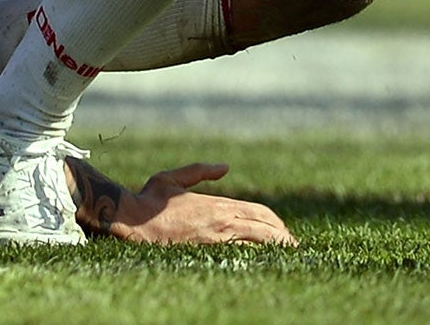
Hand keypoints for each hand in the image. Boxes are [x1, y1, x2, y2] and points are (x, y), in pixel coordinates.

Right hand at [103, 163, 296, 246]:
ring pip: (258, 243)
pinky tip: (265, 263)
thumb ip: (200, 170)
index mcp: (218, 203)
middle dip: (282, 237)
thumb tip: (225, 167)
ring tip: (288, 254)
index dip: (275, 222)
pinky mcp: (209, 252)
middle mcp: (222, 220)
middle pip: (264, 228)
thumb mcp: (173, 178)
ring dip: (276, 248)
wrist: (135, 220)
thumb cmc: (150, 200)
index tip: (284, 229)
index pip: (259, 212)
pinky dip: (257, 257)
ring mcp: (217, 238)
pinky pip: (242, 255)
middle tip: (294, 245)